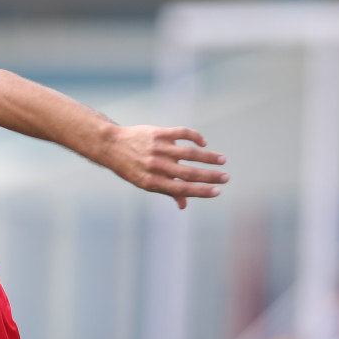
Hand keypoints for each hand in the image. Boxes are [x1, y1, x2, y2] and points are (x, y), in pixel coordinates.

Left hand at [104, 126, 227, 208]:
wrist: (112, 146)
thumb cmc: (131, 168)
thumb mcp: (145, 182)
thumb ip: (167, 191)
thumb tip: (184, 205)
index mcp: (152, 182)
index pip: (182, 189)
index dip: (201, 191)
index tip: (217, 192)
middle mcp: (156, 166)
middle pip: (188, 172)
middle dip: (210, 176)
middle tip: (226, 177)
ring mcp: (157, 149)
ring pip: (188, 153)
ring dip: (207, 157)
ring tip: (222, 160)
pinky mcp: (158, 133)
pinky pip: (181, 134)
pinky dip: (195, 137)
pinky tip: (203, 143)